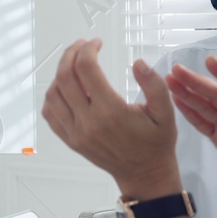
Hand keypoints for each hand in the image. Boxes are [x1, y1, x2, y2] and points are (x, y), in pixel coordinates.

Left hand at [42, 38, 181, 198]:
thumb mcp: (166, 113)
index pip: (87, 68)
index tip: (96, 42)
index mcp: (111, 111)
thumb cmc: (155, 144)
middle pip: (65, 76)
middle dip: (71, 54)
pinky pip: (50, 114)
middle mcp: (89, 122)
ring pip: (53, 94)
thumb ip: (154, 85)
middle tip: (80, 46)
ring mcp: (76, 133)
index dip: (89, 48)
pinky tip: (65, 87)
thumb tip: (138, 63)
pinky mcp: (71, 141)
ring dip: (60, 73)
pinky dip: (53, 96)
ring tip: (74, 64)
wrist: (145, 174)